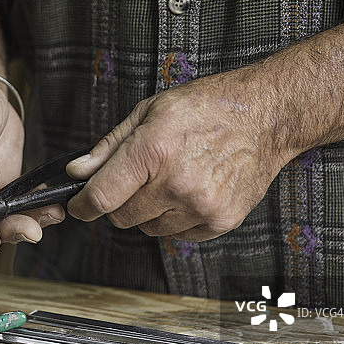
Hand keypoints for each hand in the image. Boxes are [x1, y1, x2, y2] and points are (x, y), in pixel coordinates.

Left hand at [65, 71, 287, 240]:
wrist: (266, 116)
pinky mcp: (220, 221)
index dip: (82, 206)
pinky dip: (176, 218)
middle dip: (120, 202)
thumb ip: (109, 147)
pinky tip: (191, 190)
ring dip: (150, 211)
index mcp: (153, 150)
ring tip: (171, 179)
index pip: (102, 197)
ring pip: (149, 228)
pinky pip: (178, 234)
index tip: (78, 206)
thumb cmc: (206, 108)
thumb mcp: (149, 112)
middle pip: (122, 217)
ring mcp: (201, 206)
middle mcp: (176, 183)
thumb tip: (77, 172)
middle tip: (137, 179)